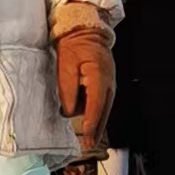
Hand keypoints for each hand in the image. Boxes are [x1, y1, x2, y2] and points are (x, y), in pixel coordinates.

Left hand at [55, 24, 115, 155]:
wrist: (84, 30)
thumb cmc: (73, 44)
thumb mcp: (65, 64)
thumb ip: (67, 89)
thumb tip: (69, 111)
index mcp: (99, 77)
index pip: (96, 106)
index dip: (92, 124)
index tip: (87, 138)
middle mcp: (109, 83)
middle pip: (104, 111)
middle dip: (96, 128)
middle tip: (88, 144)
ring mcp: (109, 83)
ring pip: (104, 108)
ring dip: (95, 120)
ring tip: (87, 136)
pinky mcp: (106, 84)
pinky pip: (101, 102)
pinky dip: (95, 111)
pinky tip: (87, 119)